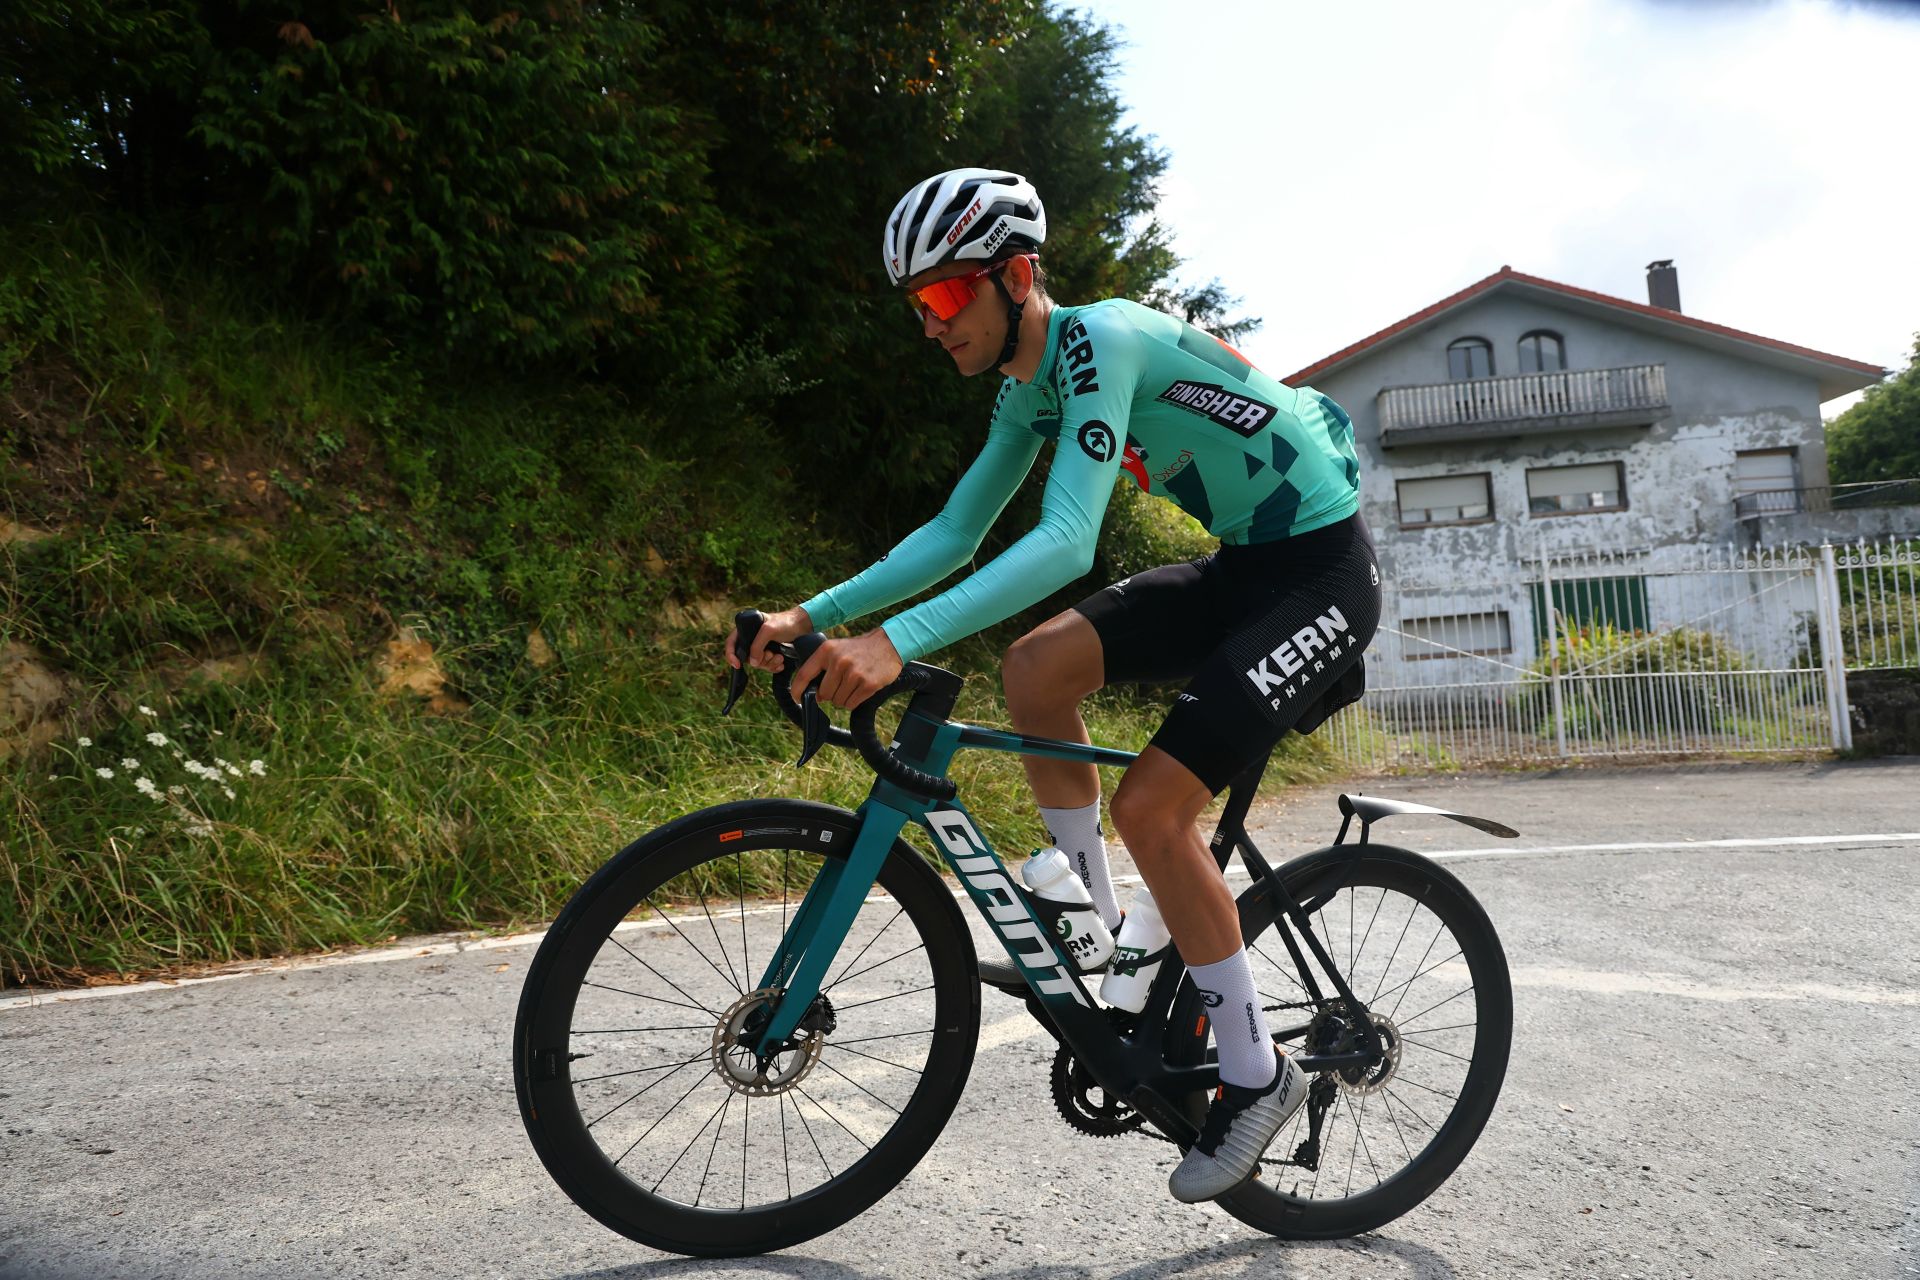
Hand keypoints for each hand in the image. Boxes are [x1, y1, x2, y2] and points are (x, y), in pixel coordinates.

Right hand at [722, 606, 812, 672]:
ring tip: (779, 656)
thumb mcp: (769, 631)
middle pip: (747, 657)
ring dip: (769, 663)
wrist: (802, 626)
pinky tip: (780, 661)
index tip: (737, 665)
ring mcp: (760, 646)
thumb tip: (752, 662)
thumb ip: (758, 645)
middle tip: (771, 654)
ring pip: (757, 663)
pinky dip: (773, 666)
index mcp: (747, 628)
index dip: (731, 655)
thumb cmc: (786, 622)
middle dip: (759, 660)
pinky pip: (766, 665)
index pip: (731, 643)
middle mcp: (752, 638)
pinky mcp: (769, 652)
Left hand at [788, 629, 903, 711]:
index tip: (797, 698)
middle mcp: (839, 661)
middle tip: (841, 685)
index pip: (804, 674)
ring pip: (838, 701)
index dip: (797, 690)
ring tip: (853, 684)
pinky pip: (851, 704)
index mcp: (827, 651)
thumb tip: (813, 694)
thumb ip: (823, 667)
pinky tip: (860, 688)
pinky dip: (854, 701)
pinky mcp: (867, 684)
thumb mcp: (837, 649)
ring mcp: (854, 673)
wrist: (889, 644)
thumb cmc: (860, 649)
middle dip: (830, 695)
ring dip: (843, 698)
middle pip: (824, 693)